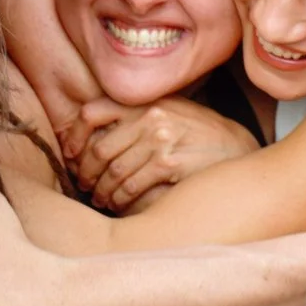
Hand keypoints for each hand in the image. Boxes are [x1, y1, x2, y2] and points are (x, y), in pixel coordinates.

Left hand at [71, 97, 259, 212]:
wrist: (236, 145)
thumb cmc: (194, 130)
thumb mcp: (164, 109)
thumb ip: (132, 115)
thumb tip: (89, 134)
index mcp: (143, 101)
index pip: (91, 112)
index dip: (73, 136)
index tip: (70, 154)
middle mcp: (149, 116)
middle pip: (98, 148)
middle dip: (85, 172)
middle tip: (84, 183)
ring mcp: (161, 139)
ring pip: (113, 171)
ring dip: (101, 191)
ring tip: (100, 198)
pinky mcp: (171, 164)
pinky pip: (132, 186)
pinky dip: (120, 199)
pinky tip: (119, 204)